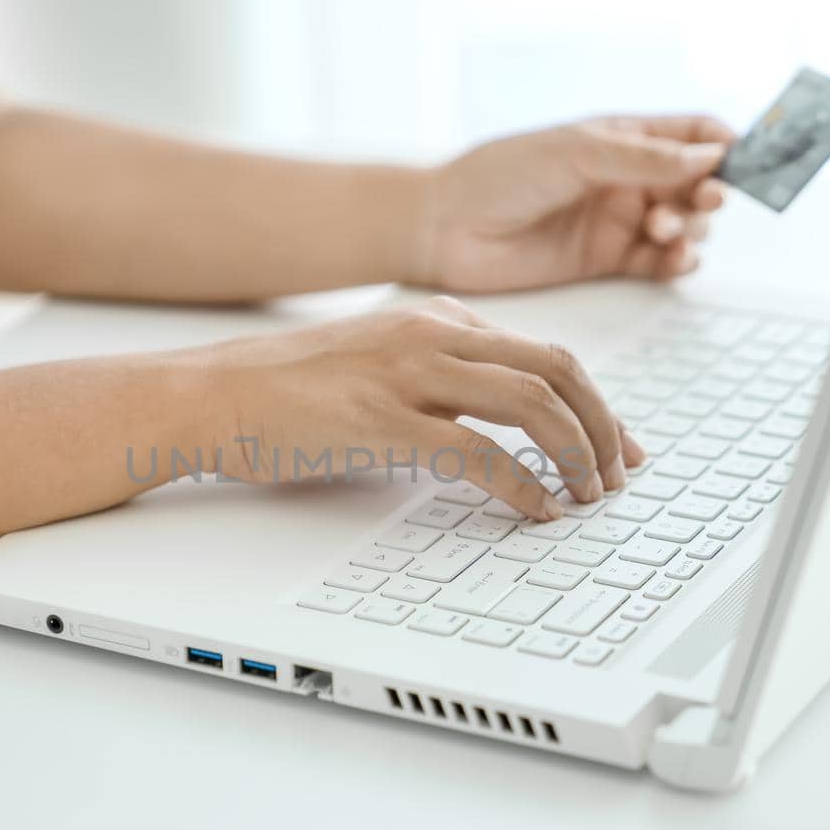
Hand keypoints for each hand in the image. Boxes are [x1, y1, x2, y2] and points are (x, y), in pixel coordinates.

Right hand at [201, 296, 644, 521]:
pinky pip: (477, 454)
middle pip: (556, 370)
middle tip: (620, 472)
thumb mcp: (375, 358)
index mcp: (435, 319)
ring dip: (575, 454)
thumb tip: (492, 415)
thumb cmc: (284, 388)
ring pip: (530, 404)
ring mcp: (407, 375)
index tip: (616, 443)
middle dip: (604, 425)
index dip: (595, 403)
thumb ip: (436, 373)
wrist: (209, 394)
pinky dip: (521, 486)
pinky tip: (536, 510)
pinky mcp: (381, 422)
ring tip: (587, 495)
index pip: (543, 353)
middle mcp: (431, 336)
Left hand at [419, 115, 735, 293]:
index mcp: (620, 137)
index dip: (723, 143)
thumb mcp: (577, 152)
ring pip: (683, 225)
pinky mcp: (604, 261)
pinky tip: (675, 259)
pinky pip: (658, 264)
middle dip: (710, 191)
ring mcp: (616, 220)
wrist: (445, 228)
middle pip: (696, 182)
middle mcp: (624, 178)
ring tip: (664, 228)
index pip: (690, 132)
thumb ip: (645, 157)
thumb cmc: (499, 175)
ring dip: (690, 227)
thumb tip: (712, 154)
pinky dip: (677, 262)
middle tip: (703, 201)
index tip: (742, 159)